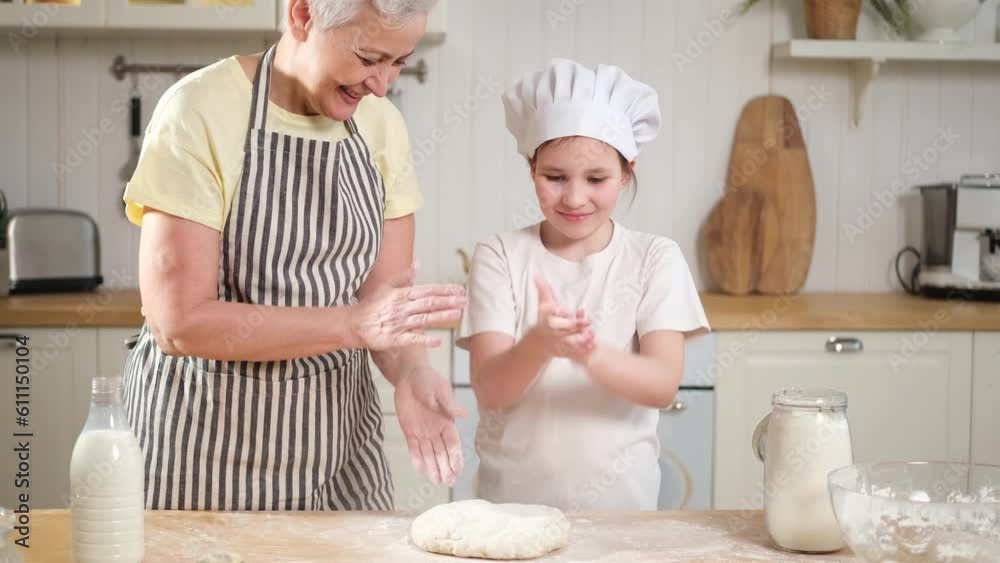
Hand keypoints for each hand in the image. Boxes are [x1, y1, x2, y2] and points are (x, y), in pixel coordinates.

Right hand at [351, 261, 465, 350]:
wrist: (354, 324)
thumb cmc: (371, 306)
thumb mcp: (386, 287)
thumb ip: (403, 276)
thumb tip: (418, 262)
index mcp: (401, 295)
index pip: (427, 290)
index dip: (444, 290)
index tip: (459, 289)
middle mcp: (402, 308)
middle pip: (429, 303)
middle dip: (448, 301)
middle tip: (465, 301)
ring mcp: (399, 323)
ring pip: (424, 319)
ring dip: (442, 317)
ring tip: (458, 315)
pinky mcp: (395, 339)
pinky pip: (412, 339)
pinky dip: (425, 340)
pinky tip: (439, 340)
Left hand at [393, 367, 466, 485]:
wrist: (409, 377)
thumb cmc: (428, 381)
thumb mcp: (441, 391)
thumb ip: (450, 404)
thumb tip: (463, 414)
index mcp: (447, 422)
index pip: (453, 444)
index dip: (456, 457)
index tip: (458, 470)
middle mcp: (436, 431)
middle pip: (442, 453)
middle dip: (445, 468)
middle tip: (448, 482)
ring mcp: (423, 433)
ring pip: (429, 454)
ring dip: (433, 468)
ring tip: (437, 482)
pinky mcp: (410, 432)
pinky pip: (414, 448)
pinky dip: (417, 459)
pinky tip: (420, 470)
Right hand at [530, 277, 595, 364]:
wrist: (540, 343)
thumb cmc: (545, 320)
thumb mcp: (543, 305)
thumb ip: (543, 290)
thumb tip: (536, 276)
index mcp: (547, 319)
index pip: (549, 315)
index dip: (555, 311)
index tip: (560, 309)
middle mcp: (553, 331)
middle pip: (563, 328)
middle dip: (575, 325)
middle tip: (587, 321)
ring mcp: (559, 342)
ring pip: (570, 341)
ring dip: (581, 339)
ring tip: (592, 334)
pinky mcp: (565, 350)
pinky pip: (575, 351)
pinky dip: (584, 349)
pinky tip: (593, 345)